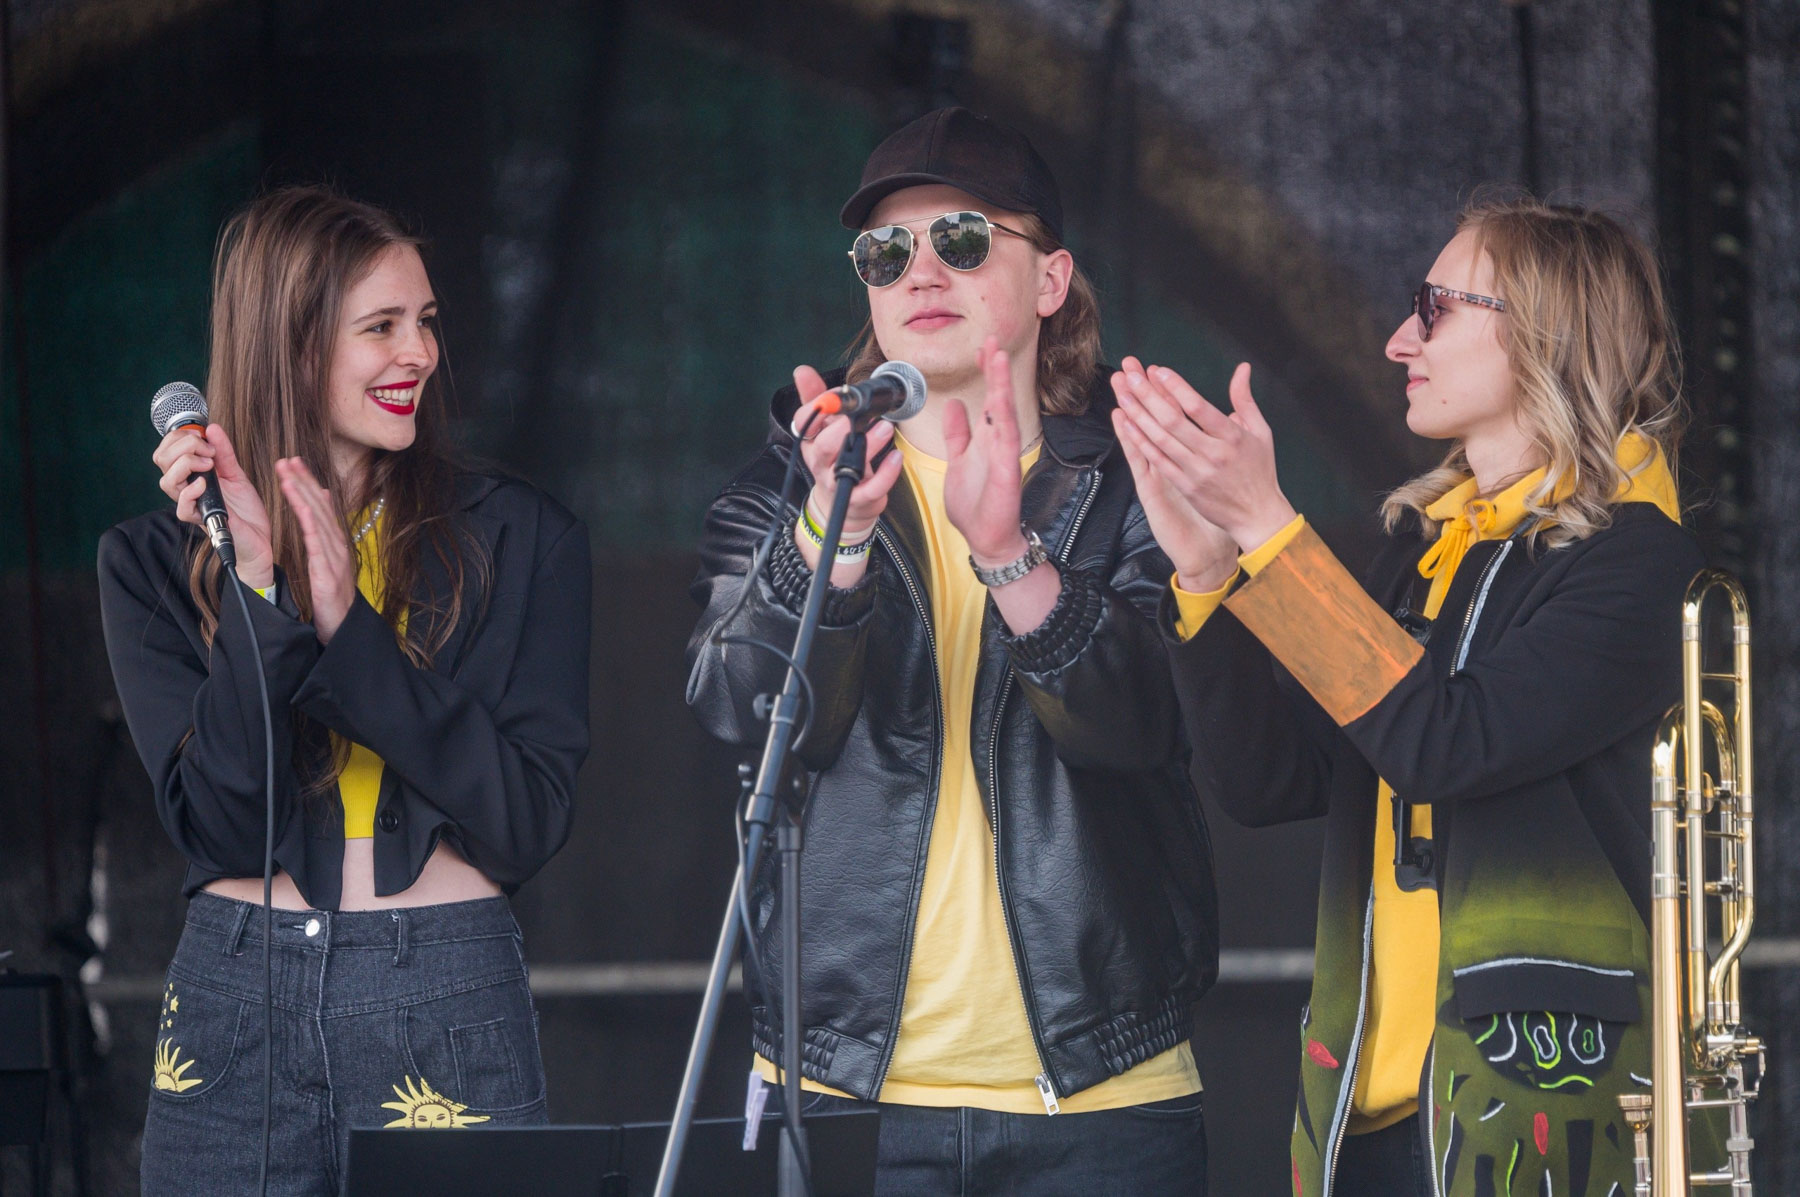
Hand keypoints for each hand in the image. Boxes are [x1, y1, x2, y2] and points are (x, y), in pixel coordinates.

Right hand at [153, 423, 274, 586]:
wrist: (259, 538)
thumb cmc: (245, 510)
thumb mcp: (237, 474)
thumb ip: (224, 452)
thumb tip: (212, 428)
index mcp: (191, 475)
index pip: (167, 451)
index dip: (178, 437)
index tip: (203, 435)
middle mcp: (186, 488)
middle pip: (161, 460)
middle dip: (183, 445)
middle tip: (208, 449)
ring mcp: (192, 504)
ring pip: (166, 481)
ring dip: (186, 464)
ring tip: (209, 463)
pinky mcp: (200, 520)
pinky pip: (181, 507)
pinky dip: (191, 491)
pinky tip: (205, 484)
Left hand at [274, 458, 356, 642]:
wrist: (342, 625)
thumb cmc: (333, 595)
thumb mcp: (328, 560)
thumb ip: (324, 532)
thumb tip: (321, 501)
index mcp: (335, 541)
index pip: (320, 505)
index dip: (308, 482)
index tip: (294, 462)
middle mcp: (337, 544)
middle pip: (320, 507)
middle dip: (304, 481)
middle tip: (287, 460)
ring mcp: (334, 556)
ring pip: (318, 520)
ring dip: (304, 496)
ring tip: (288, 476)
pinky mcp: (328, 571)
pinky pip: (319, 544)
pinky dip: (312, 524)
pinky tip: (304, 508)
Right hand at [792, 364, 904, 535]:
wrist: (843, 505)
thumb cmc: (835, 459)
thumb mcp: (822, 429)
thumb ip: (815, 399)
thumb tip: (801, 370)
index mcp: (810, 442)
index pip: (803, 423)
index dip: (817, 406)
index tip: (836, 392)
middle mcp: (820, 463)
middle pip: (822, 446)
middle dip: (840, 428)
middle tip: (863, 413)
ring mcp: (838, 482)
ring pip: (848, 466)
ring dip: (868, 446)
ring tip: (886, 427)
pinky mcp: (858, 498)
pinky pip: (871, 488)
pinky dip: (885, 473)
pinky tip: (896, 456)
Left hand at [944, 337, 1027, 565]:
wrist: (984, 538)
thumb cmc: (974, 504)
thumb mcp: (957, 460)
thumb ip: (957, 433)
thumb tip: (953, 405)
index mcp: (984, 438)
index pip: (986, 397)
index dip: (984, 372)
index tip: (980, 348)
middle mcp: (996, 441)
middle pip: (998, 397)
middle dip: (994, 368)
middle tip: (991, 340)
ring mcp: (1002, 454)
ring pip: (1003, 411)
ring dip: (1001, 384)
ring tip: (998, 357)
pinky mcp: (1006, 471)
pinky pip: (1006, 440)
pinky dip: (1004, 418)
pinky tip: (1002, 399)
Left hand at [1112, 359, 1296, 551]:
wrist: (1257, 515)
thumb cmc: (1260, 471)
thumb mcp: (1261, 432)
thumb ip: (1245, 399)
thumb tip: (1242, 368)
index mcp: (1232, 436)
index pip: (1199, 407)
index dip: (1177, 388)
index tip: (1159, 371)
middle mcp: (1213, 453)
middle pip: (1173, 421)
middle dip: (1149, 396)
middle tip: (1131, 377)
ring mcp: (1197, 472)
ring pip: (1161, 440)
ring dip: (1139, 416)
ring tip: (1123, 396)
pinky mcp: (1186, 487)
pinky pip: (1159, 461)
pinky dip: (1142, 442)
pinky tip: (1128, 426)